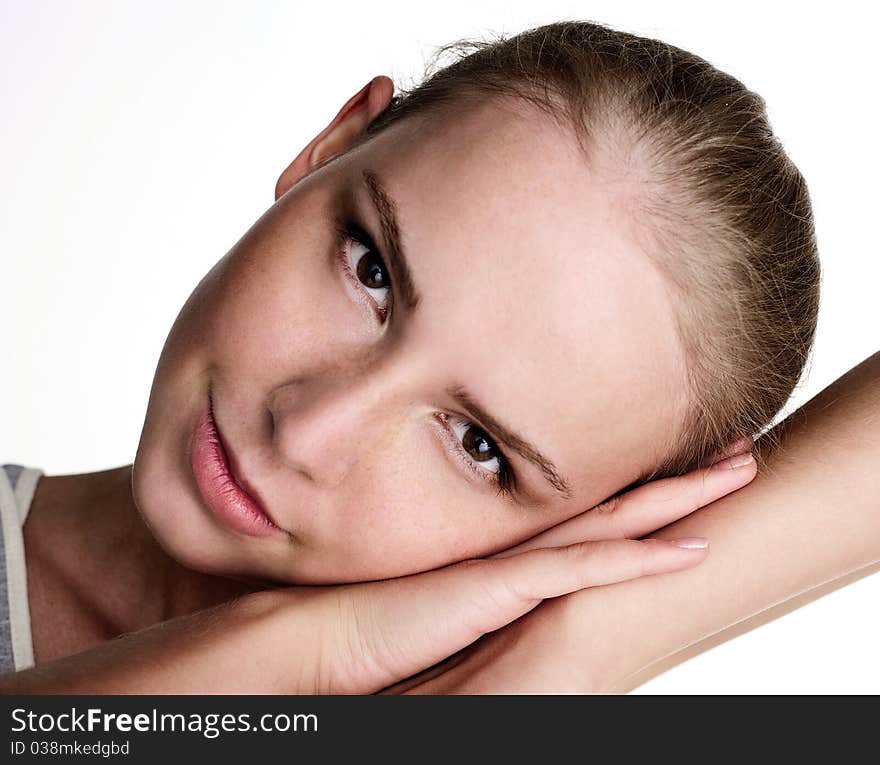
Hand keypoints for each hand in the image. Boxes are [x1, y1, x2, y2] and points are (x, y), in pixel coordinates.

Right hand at [380, 439, 756, 692]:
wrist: (320, 632)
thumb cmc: (370, 617)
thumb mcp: (446, 594)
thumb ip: (486, 582)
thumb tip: (518, 581)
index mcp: (509, 543)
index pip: (589, 504)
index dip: (643, 482)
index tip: (689, 462)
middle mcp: (517, 539)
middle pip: (616, 497)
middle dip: (681, 470)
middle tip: (738, 440)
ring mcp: (511, 558)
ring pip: (614, 518)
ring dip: (681, 495)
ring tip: (741, 464)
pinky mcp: (496, 585)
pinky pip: (580, 569)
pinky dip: (637, 560)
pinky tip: (691, 547)